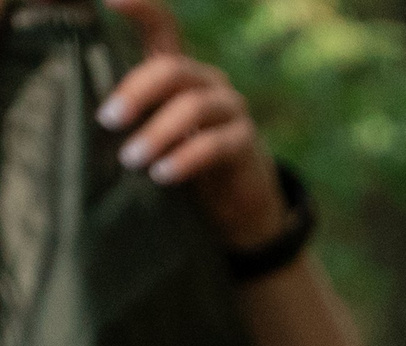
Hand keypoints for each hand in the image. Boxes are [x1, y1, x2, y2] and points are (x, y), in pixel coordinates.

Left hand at [96, 0, 287, 251]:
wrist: (235, 199)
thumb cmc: (181, 157)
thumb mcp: (153, 126)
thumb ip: (131, 110)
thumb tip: (93, 113)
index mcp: (180, 70)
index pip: (162, 26)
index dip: (140, 9)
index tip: (110, 1)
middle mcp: (207, 80)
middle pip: (172, 69)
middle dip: (136, 92)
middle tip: (108, 121)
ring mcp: (231, 108)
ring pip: (193, 107)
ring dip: (157, 133)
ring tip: (131, 160)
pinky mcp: (246, 141)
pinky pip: (214, 144)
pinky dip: (184, 160)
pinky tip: (162, 175)